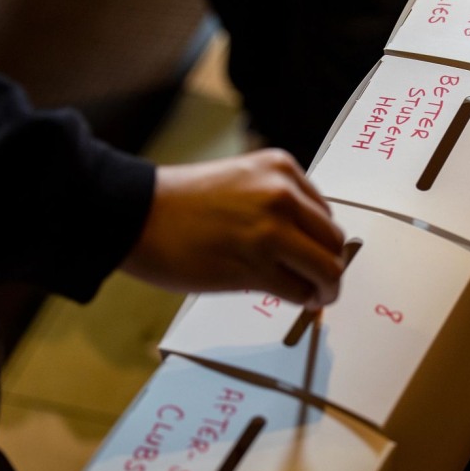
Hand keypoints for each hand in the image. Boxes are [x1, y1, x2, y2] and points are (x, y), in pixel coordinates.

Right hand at [121, 148, 345, 309]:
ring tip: (315, 297)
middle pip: (334, 243)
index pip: (325, 215)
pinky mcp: (255, 266)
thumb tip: (306, 243)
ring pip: (327, 270)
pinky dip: (303, 301)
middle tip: (321, 283)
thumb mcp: (242, 181)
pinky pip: (299, 291)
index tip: (313, 256)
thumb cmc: (180, 203)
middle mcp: (282, 195)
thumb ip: (277, 203)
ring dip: (325, 289)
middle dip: (331, 267)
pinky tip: (295, 301)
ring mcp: (270, 231)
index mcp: (281, 169)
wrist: (136, 214)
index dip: (322, 242)